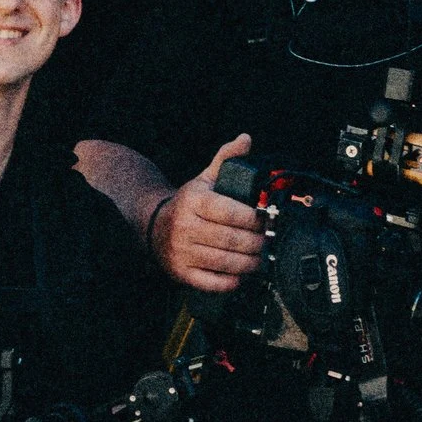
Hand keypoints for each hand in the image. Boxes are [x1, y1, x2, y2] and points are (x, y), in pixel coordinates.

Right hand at [152, 134, 264, 295]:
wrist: (153, 226)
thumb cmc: (189, 203)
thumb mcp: (205, 178)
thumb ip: (226, 159)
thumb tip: (245, 139)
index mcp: (194, 201)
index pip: (231, 212)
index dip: (255, 219)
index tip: (267, 220)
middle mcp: (185, 227)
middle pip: (232, 239)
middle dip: (257, 242)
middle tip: (267, 241)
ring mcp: (182, 252)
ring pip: (225, 262)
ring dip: (250, 263)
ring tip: (260, 258)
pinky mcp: (182, 273)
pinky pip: (212, 283)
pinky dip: (231, 281)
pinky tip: (241, 274)